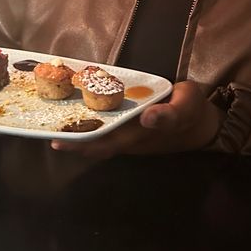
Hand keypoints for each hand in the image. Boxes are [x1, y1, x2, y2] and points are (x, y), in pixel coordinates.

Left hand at [50, 81, 223, 157]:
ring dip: (79, 134)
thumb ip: (170, 113)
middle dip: (71, 139)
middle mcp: (131, 140)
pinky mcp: (133, 131)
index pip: (104, 143)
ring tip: (55, 122)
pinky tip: (80, 116)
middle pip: (95, 144)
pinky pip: (107, 132)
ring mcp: (131, 137)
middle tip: (45, 128)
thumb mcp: (187, 105)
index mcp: (140, 135)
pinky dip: (92, 127)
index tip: (57, 140)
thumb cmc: (194, 111)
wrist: (205, 124)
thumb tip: (147, 117)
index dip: (80, 143)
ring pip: (99, 140)